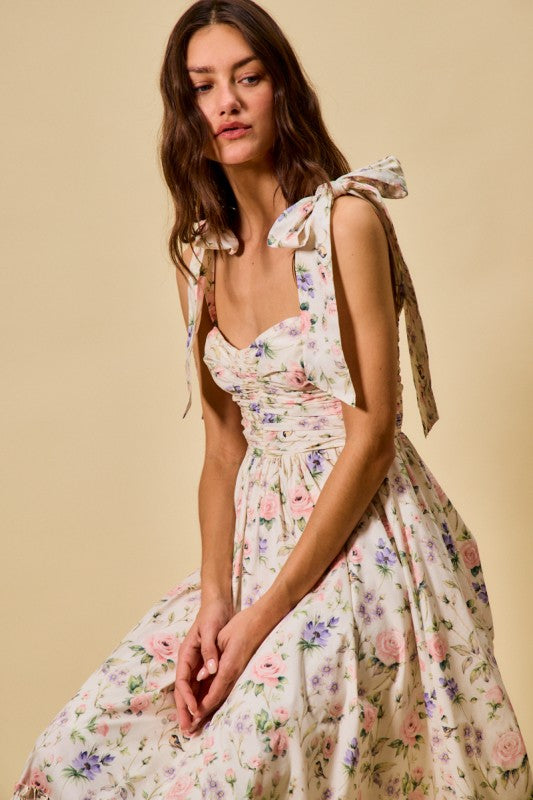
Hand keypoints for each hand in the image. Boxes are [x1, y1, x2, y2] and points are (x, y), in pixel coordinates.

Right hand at [173, 597, 233, 735]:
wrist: (217, 604)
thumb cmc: (212, 615)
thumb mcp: (210, 630)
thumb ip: (209, 651)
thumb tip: (209, 672)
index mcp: (186, 653)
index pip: (182, 681)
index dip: (187, 698)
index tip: (194, 711)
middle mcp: (189, 661)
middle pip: (183, 690)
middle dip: (184, 710)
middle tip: (187, 730)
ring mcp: (196, 663)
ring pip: (191, 690)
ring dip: (191, 708)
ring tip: (192, 727)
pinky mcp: (205, 664)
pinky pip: (200, 685)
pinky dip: (200, 699)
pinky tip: (204, 711)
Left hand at [190, 606, 266, 730]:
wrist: (263, 620)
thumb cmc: (242, 625)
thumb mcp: (223, 637)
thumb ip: (211, 657)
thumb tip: (200, 676)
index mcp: (228, 667)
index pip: (214, 693)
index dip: (202, 707)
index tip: (192, 718)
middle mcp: (234, 674)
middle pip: (217, 699)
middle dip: (204, 713)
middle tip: (191, 728)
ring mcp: (239, 672)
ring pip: (222, 694)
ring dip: (209, 708)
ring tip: (197, 720)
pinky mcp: (240, 669)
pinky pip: (226, 686)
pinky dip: (215, 696)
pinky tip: (208, 700)